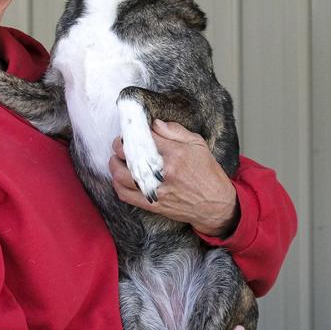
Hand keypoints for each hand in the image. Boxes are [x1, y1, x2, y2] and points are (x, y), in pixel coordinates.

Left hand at [110, 120, 238, 236]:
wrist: (216, 205)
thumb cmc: (208, 173)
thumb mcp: (198, 145)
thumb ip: (176, 131)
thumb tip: (155, 124)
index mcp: (175, 154)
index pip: (145, 136)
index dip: (135, 131)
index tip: (133, 130)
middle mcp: (163, 172)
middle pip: (128, 154)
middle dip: (120, 145)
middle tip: (121, 142)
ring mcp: (156, 189)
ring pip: (121, 175)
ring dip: (114, 164)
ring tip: (116, 158)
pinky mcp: (152, 204)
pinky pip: (125, 195)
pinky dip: (117, 184)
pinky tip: (119, 177)